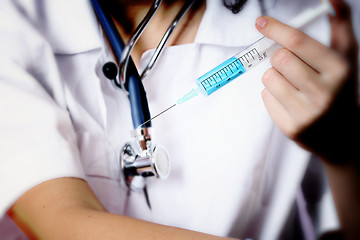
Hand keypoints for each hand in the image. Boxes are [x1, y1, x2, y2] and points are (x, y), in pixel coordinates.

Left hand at [256, 0, 358, 161]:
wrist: (345, 136)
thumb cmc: (341, 89)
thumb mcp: (346, 57)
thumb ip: (340, 26)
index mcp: (339, 70)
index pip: (298, 42)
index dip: (276, 29)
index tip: (261, 22)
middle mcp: (324, 93)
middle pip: (279, 59)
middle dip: (279, 57)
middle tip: (289, 64)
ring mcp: (306, 113)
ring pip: (268, 78)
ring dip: (274, 76)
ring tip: (292, 84)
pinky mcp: (291, 128)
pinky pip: (265, 98)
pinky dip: (272, 95)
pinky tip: (290, 101)